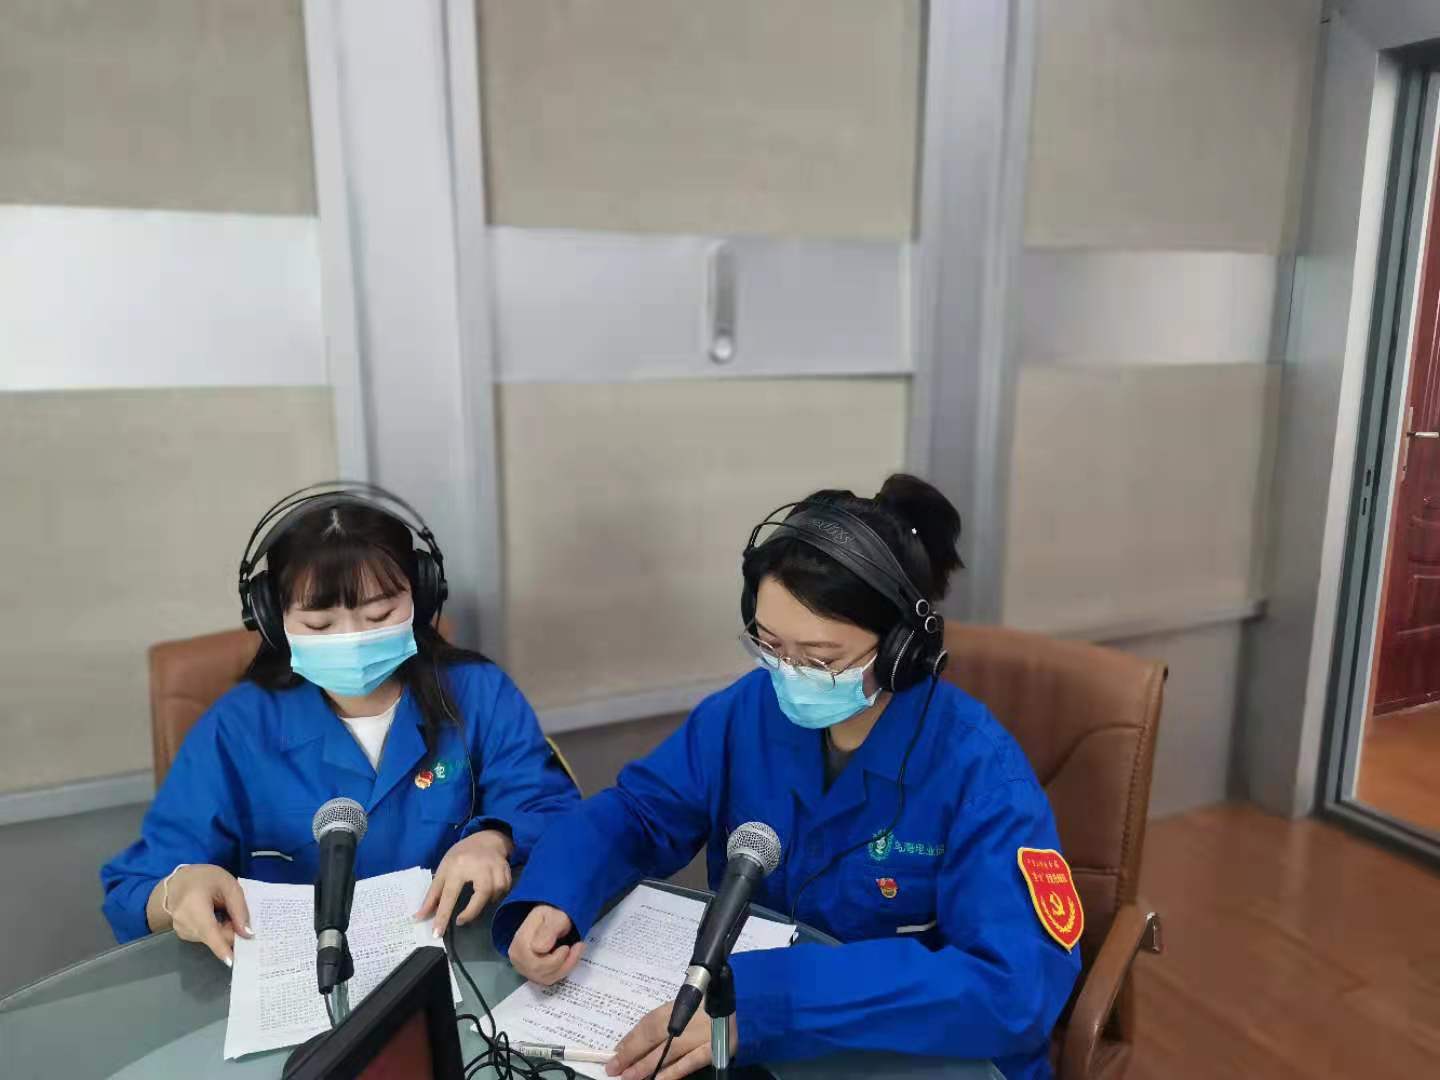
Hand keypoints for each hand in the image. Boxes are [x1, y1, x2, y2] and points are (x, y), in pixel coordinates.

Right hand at [148, 864, 253, 966]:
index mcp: (193, 905)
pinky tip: (215, 916)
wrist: (178, 882)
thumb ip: (239, 908)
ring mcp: (181, 931)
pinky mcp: (184, 935)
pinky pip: (206, 938)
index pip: (209, 931)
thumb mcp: (228, 884)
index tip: (233, 962)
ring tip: (223, 910)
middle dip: (232, 931)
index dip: (221, 947)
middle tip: (238, 914)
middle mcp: (183, 922)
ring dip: (224, 930)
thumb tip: (248, 934)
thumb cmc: (204, 879)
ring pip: (212, 939)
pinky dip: (216, 931)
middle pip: (215, 937)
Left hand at [415, 828, 513, 932]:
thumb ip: (433, 895)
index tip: (437, 934)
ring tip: (475, 903)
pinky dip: (497, 897)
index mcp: (458, 866)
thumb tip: (420, 917)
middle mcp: (479, 866)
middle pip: (480, 895)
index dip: (443, 915)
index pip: (449, 895)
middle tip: (460, 920)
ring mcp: (496, 868)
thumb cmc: (461, 856)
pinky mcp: (507, 870)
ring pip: (494, 894)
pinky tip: (489, 895)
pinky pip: (504, 891)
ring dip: (484, 903)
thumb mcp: (443, 870)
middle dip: (471, 912)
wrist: (486, 839)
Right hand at [507, 903, 585, 984]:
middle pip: (541, 973)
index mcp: (519, 943)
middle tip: (578, 946)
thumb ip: (548, 930)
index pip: (536, 963)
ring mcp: (524, 967)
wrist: (549, 918)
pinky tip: (569, 957)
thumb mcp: (554, 917)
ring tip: (576, 950)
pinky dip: (563, 970)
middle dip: (563, 963)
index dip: (555, 959)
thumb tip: (539, 949)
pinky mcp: (532, 972)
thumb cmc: (551, 915)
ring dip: (566, 966)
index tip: (568, 947)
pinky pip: (549, 979)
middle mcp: (518, 958)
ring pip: (546, 978)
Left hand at [608, 999, 737, 1079]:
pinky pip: (689, 1063)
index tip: (615, 1054)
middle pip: (655, 1038)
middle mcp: (688, 1018)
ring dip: (647, 1067)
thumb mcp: (683, 1008)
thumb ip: (660, 1023)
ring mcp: (701, 1035)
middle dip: (632, 1055)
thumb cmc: (709, 1008)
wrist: (745, 1006)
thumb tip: (628, 1043)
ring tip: (630, 1077)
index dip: (631, 1040)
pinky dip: (672, 1073)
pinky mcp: (714, 1050)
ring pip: (668, 1052)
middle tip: (614, 1069)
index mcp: (679, 1005)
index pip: (649, 1023)